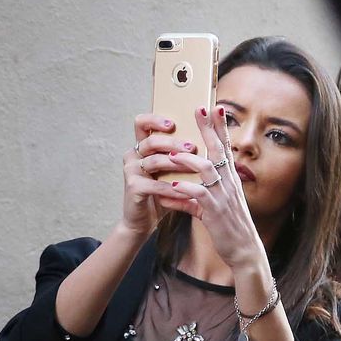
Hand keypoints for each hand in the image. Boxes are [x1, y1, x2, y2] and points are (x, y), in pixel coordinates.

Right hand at [123, 112, 199, 237]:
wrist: (145, 220)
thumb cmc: (162, 191)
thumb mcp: (171, 170)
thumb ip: (181, 153)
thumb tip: (209, 135)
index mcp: (142, 147)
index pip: (142, 123)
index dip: (155, 120)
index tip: (173, 124)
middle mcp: (133, 155)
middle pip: (151, 141)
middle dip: (173, 143)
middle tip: (192, 147)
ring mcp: (131, 171)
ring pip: (154, 161)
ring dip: (176, 164)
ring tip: (194, 167)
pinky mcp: (133, 187)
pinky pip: (155, 185)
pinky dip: (173, 188)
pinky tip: (187, 191)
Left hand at [150, 106, 265, 270]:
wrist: (243, 251)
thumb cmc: (228, 229)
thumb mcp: (212, 210)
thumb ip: (193, 199)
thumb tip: (174, 193)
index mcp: (230, 180)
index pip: (225, 148)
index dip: (220, 128)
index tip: (215, 108)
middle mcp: (229, 184)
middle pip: (218, 150)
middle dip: (208, 129)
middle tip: (199, 109)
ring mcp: (223, 197)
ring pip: (207, 170)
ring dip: (188, 160)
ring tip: (172, 154)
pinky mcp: (216, 212)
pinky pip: (199, 196)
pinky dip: (184, 191)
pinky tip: (170, 188)